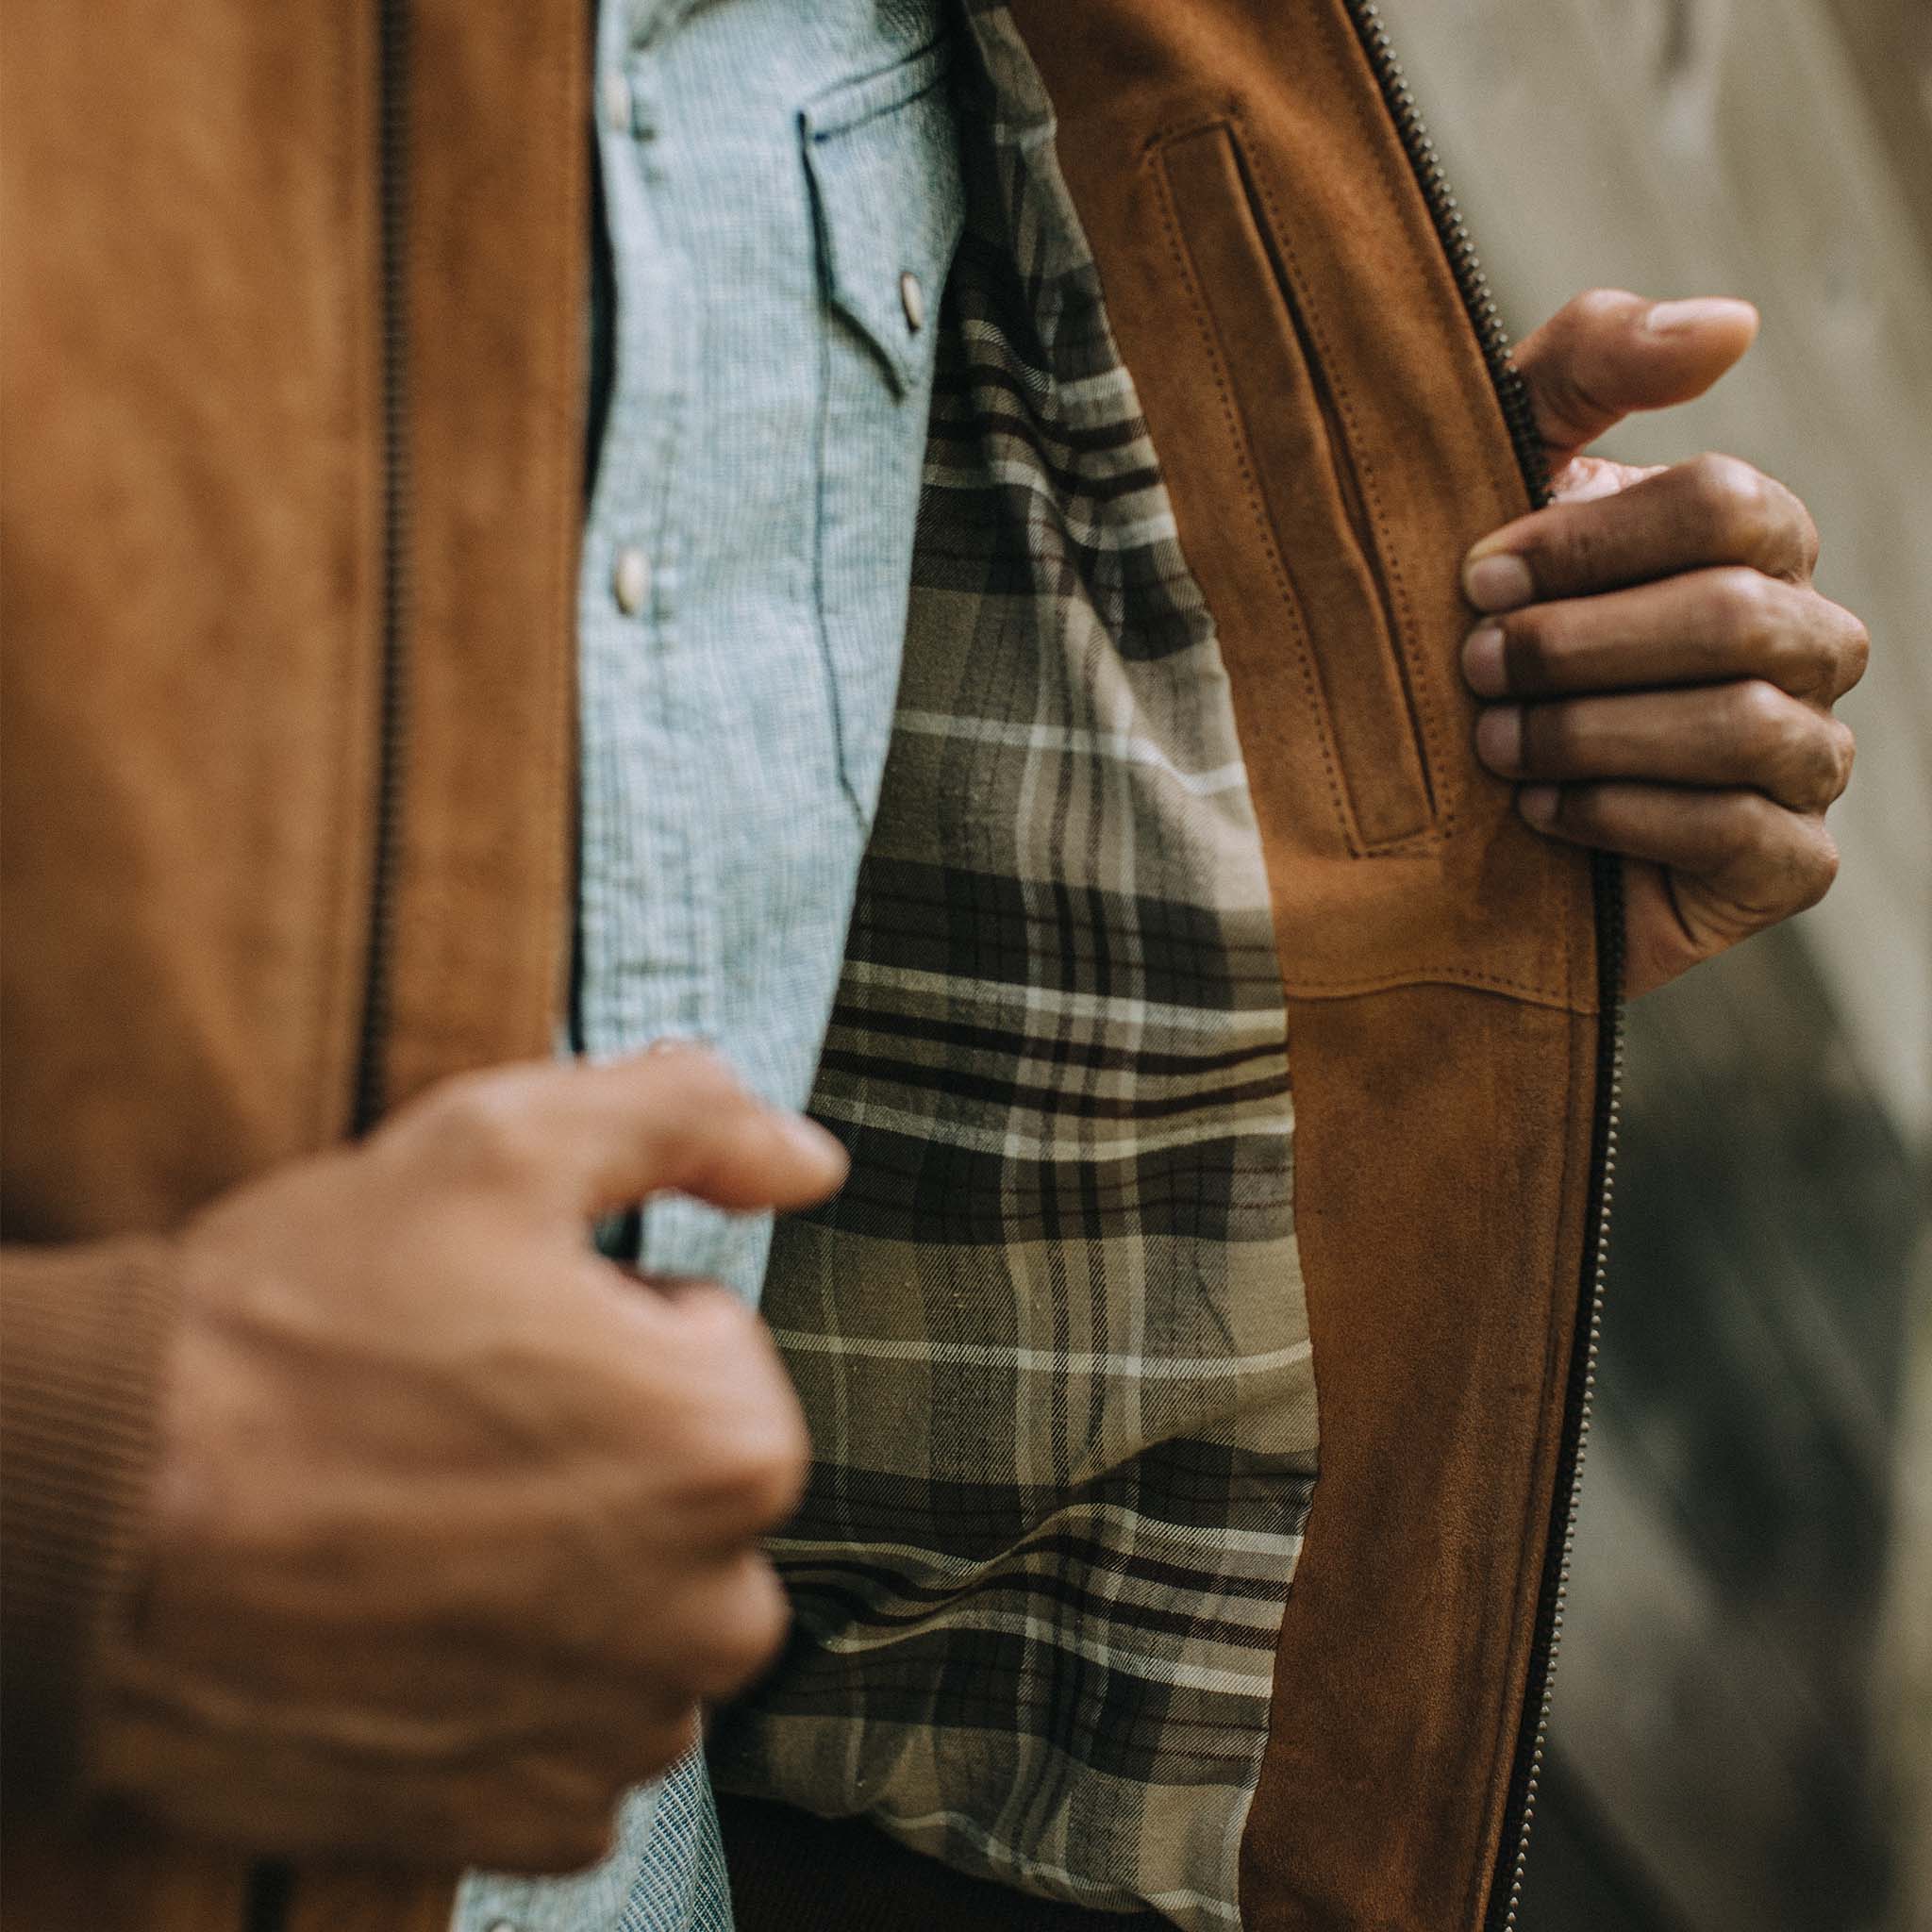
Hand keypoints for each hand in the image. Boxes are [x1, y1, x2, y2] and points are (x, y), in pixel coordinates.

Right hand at [94, 1046, 844, 1872]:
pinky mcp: (523, 1816)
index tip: (495, 1334)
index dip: (604, 1323)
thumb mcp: (501, 1144)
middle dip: (601, 1444)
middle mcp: (708, 1617)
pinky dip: (516, 1678)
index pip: (711, 1352)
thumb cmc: (295, 1325)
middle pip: (689, 1487)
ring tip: (419, 1514)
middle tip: (447, 1417)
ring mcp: (614, 1732)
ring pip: (643, 1608)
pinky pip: (574, 1726)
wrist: (89, 1513)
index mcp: (729, 1449)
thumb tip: (810, 1160)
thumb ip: (688, 1122)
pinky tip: (412, 1618)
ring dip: (566, 1563)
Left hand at [1459, 289, 1867, 996]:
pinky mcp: (1785, 864)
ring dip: (1591, 733)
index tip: (1475, 580)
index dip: (1590, 542)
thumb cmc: (1474, 633)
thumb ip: (1587, 371)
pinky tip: (1539, 815)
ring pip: (1743, 725)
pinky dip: (1621, 817)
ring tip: (1493, 745)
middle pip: (1737, 616)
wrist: (1437, 818)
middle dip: (1581, 648)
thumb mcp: (1498, 482)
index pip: (1727, 505)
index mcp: (1754, 544)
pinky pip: (1740, 833)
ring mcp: (1807, 757)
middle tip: (1474, 670)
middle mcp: (1804, 643)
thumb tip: (1733, 322)